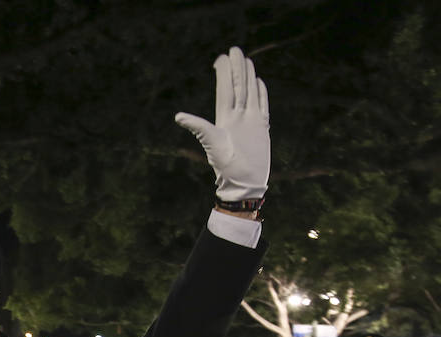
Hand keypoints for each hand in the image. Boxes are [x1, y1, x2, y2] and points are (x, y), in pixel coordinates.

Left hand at [175, 46, 269, 201]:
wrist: (243, 182)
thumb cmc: (226, 166)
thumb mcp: (212, 143)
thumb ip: (198, 127)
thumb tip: (178, 116)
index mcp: (225, 118)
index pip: (224, 90)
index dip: (223, 74)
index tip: (220, 58)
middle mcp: (237, 117)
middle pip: (238, 86)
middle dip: (237, 68)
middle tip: (235, 49)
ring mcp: (250, 121)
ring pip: (250, 92)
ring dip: (248, 76)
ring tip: (247, 60)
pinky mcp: (261, 128)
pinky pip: (262, 106)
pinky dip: (261, 93)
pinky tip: (259, 82)